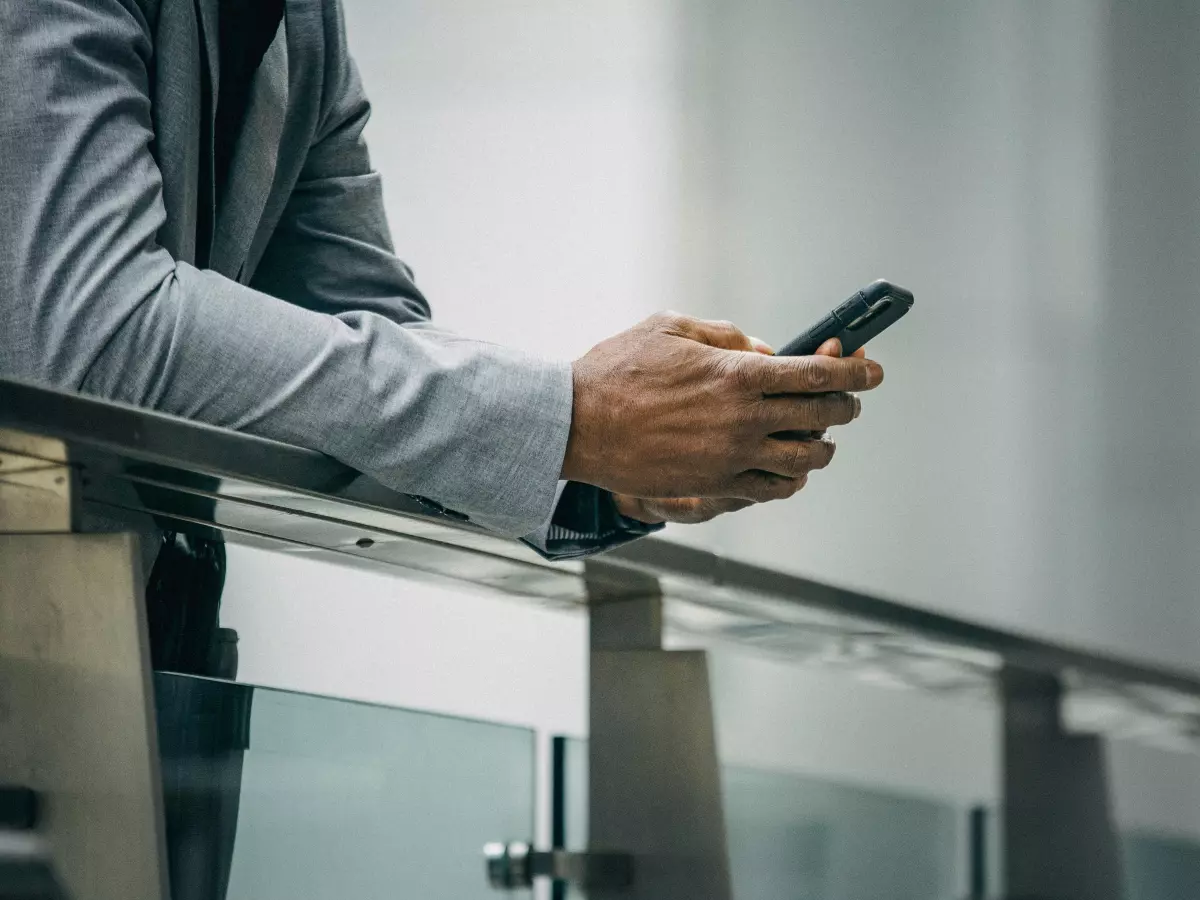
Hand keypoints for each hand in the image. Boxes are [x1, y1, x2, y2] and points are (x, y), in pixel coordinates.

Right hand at [608, 333, 868, 523]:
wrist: (575, 425)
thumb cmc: (618, 370)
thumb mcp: (672, 327)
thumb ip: (728, 337)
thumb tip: (766, 353)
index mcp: (738, 374)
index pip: (819, 373)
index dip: (856, 371)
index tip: (873, 370)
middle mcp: (743, 420)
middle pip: (823, 417)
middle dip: (844, 405)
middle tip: (846, 399)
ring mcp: (731, 459)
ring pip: (806, 460)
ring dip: (822, 447)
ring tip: (819, 437)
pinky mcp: (714, 488)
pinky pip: (772, 491)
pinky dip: (791, 480)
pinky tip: (788, 469)